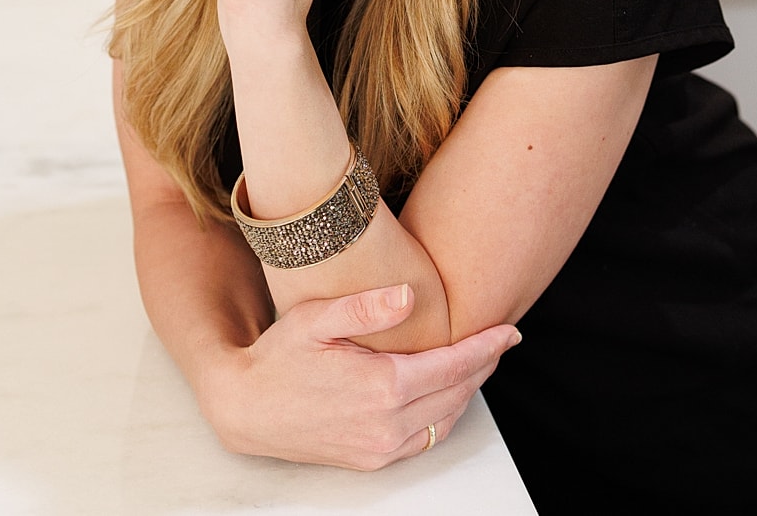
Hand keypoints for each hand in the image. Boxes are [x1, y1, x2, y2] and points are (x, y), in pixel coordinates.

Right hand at [201, 284, 520, 469]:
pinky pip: (423, 440)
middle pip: (457, 394)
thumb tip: (410, 295)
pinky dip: (444, 416)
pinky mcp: (370, 460)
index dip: (486, 347)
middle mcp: (387, 423)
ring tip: (480, 362)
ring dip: (467, 391)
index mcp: (382, 386)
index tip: (511, 332)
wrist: (244, 408)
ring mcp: (379, 447)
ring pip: (445, 421)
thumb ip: (366, 306)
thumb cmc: (279, 356)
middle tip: (503, 341)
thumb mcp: (316, 318)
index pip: (454, 365)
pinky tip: (445, 394)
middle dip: (484, 366)